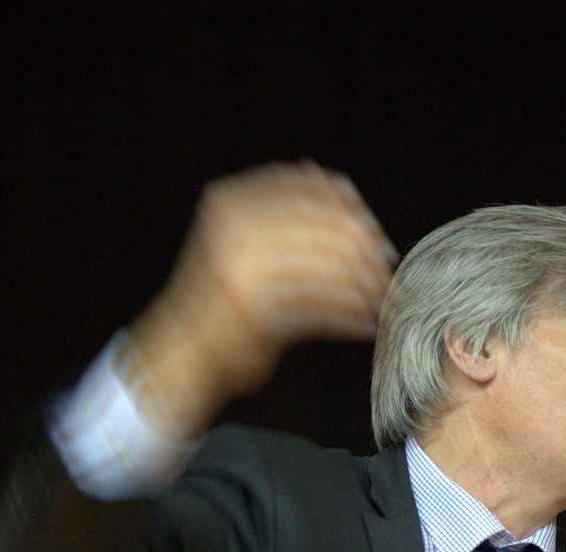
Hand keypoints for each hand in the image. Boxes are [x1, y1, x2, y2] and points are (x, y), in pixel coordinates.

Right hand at [120, 161, 397, 436]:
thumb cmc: (218, 295)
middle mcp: (233, 232)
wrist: (179, 349)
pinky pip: (320, 310)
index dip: (343, 205)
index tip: (369, 225)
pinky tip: (368, 323)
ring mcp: (243, 272)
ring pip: (326, 271)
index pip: (302, 189)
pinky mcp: (257, 314)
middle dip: (363, 249)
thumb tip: (343, 188)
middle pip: (322, 229)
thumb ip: (281, 211)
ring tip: (383, 298)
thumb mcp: (237, 237)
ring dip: (363, 287)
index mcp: (230, 203)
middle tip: (386, 265)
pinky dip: (350, 317)